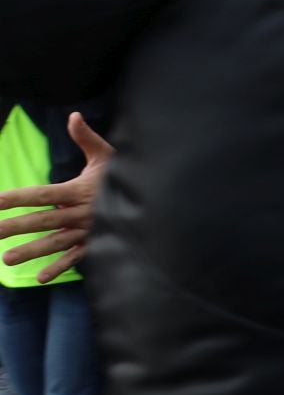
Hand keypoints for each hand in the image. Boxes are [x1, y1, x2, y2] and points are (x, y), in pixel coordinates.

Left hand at [0, 113, 112, 282]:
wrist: (157, 196)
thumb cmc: (127, 173)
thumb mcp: (107, 153)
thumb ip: (86, 137)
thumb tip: (74, 115)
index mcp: (80, 190)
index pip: (42, 194)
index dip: (17, 197)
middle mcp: (82, 212)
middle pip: (43, 221)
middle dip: (15, 226)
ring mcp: (89, 231)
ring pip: (55, 242)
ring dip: (31, 251)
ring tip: (6, 259)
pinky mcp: (98, 243)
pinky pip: (77, 258)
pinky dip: (60, 268)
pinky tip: (41, 278)